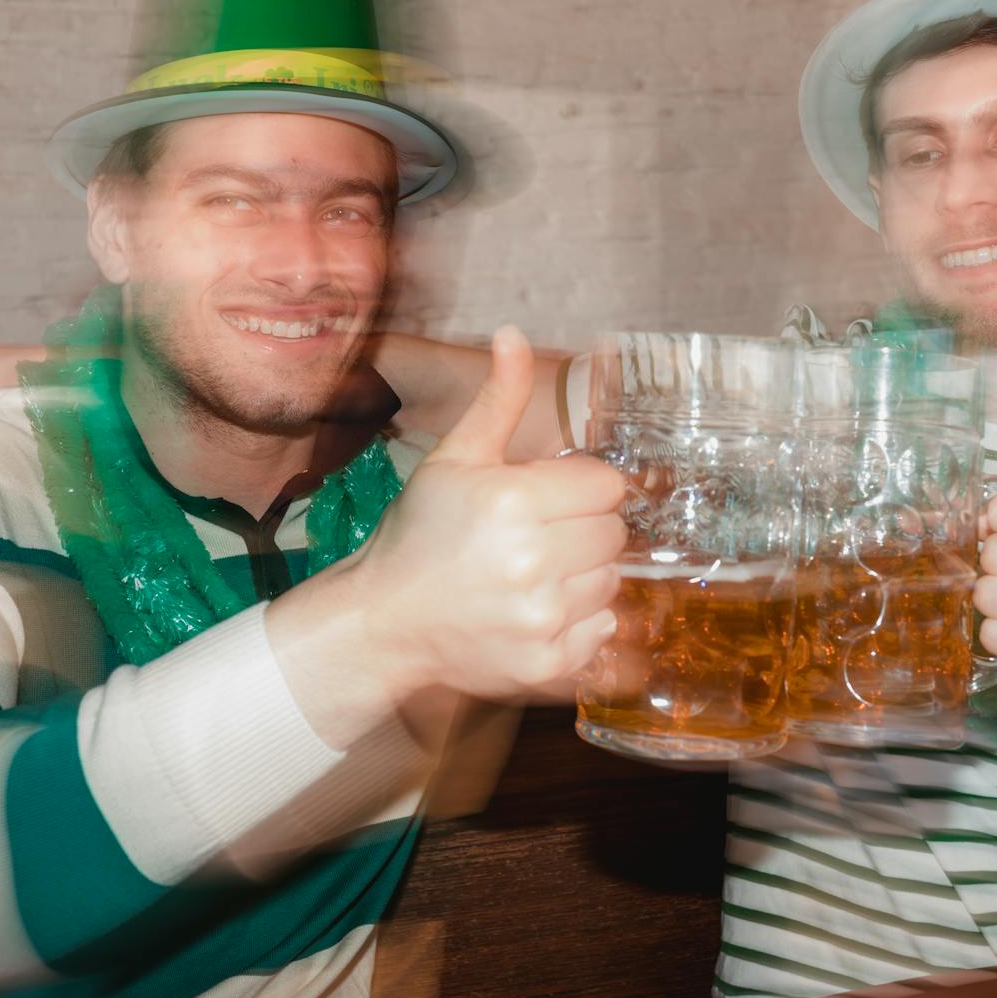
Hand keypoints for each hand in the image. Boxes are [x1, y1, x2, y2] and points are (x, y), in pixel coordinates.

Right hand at [341, 325, 626, 699]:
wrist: (382, 621)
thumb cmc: (419, 534)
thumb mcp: (454, 458)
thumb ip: (497, 398)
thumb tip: (511, 333)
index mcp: (513, 500)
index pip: (607, 486)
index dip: (582, 489)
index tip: (548, 500)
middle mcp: (532, 560)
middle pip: (613, 534)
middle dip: (582, 530)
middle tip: (537, 539)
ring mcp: (542, 617)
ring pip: (611, 582)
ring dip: (582, 576)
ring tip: (533, 576)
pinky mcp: (547, 663)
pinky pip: (602, 630)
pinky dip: (579, 622)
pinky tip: (535, 611)